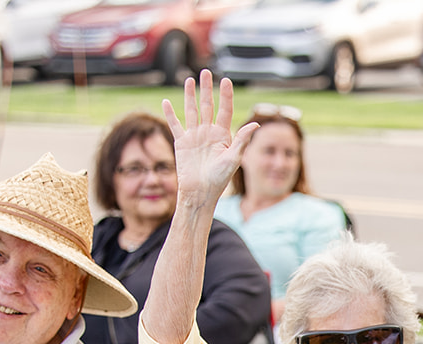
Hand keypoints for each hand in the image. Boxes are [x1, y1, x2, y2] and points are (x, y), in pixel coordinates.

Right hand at [160, 70, 257, 206]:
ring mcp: (194, 136)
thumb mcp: (233, 158)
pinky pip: (174, 124)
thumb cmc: (219, 179)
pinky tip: (166, 102)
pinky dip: (169, 114)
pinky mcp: (181, 142)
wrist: (200, 192)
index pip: (225, 110)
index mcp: (223, 135)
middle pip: (208, 106)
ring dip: (190, 95)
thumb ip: (241, 140)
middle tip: (206, 72)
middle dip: (207, 89)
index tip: (226, 81)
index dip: (225, 96)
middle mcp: (208, 133)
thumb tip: (255, 124)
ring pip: (191, 111)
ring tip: (189, 80)